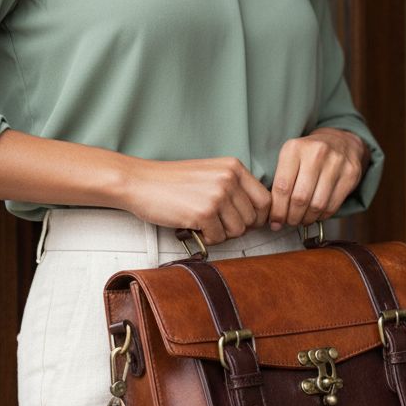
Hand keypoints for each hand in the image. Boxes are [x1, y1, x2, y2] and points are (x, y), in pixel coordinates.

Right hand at [121, 155, 271, 245]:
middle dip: (235, 226)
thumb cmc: (171, 182)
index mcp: (234, 167)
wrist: (139, 182)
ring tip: (201, 222)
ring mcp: (217, 195)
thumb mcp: (210, 174)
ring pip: (238, 231)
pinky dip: (205, 238)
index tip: (242, 222)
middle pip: (253, 219)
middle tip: (214, 222)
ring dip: (220, 233)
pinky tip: (192, 225)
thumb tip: (257, 217)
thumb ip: (234, 188)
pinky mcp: (204, 212)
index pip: (265, 200)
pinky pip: (218, 238)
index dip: (256, 217)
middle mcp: (229, 178)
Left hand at [267, 128, 369, 229]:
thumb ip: (279, 181)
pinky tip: (316, 215)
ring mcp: (336, 162)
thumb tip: (272, 216)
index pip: (282, 187)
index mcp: (294, 148)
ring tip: (301, 220)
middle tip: (288, 222)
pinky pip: (333, 205)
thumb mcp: (290, 157)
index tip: (274, 221)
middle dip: (292, 217)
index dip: (277, 210)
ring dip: (307, 219)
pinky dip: (322, 216)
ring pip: (317, 205)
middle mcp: (316, 152)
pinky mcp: (350, 174)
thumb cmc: (308, 155)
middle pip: (300, 198)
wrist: (340, 141)